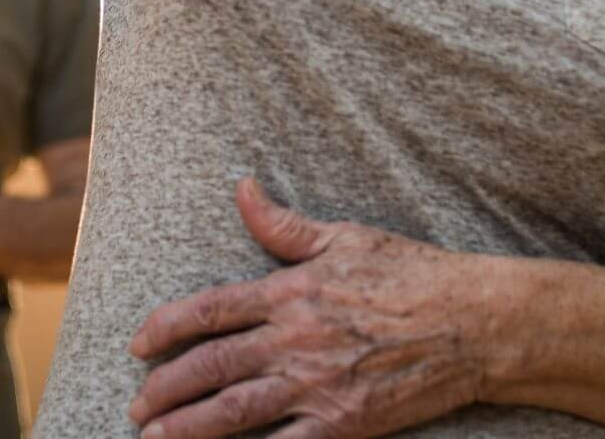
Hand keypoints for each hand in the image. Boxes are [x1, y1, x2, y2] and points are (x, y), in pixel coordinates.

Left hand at [128, 179, 495, 438]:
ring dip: (187, 428)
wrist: (468, 321)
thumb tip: (242, 189)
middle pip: (212, 365)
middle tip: (136, 406)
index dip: (168, 327)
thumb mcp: (344, 236)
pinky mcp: (342, 426)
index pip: (212, 308)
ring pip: (234, 412)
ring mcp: (316, 386)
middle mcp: (295, 338)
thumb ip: (283, 225)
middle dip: (166, 387)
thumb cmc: (409, 272)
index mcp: (291, 291)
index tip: (138, 343)